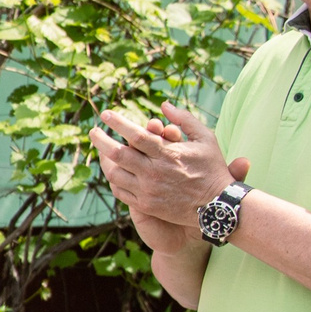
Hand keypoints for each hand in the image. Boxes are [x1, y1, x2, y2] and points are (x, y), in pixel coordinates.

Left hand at [93, 105, 240, 228]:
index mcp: (167, 154)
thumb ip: (184, 120)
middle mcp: (154, 172)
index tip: (105, 114)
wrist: (217, 206)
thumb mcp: (206, 139)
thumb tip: (164, 105)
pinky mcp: (146, 206)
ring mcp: (148, 191)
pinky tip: (113, 170)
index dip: (118, 123)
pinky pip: (120, 191)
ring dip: (104, 160)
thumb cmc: (212, 169)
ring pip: (114, 174)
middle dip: (100, 139)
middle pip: (117, 153)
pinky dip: (113, 179)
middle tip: (94, 131)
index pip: (135, 135)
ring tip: (101, 150)